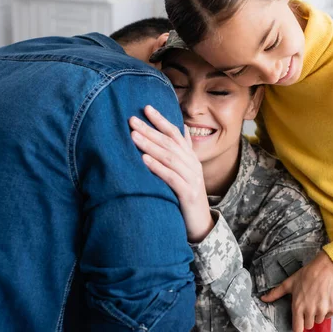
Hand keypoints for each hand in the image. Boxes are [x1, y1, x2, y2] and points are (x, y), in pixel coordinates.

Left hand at [129, 105, 213, 242]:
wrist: (200, 224)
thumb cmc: (187, 195)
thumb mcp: (186, 171)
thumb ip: (184, 150)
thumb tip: (182, 128)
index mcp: (190, 157)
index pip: (175, 133)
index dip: (161, 120)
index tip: (145, 108)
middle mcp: (192, 164)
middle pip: (169, 143)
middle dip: (150, 130)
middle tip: (132, 120)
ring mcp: (191, 178)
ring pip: (169, 157)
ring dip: (150, 146)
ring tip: (133, 136)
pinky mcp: (188, 193)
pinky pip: (171, 177)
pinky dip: (157, 167)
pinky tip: (144, 160)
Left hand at [261, 251, 332, 331]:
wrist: (325, 268)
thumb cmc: (306, 274)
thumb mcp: (289, 283)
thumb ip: (275, 293)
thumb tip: (263, 298)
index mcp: (298, 307)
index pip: (297, 329)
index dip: (297, 326)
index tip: (298, 321)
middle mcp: (310, 311)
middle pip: (308, 325)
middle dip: (307, 317)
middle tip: (307, 305)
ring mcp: (322, 311)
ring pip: (318, 320)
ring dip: (317, 313)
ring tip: (316, 300)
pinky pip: (328, 315)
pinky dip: (327, 310)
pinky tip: (324, 298)